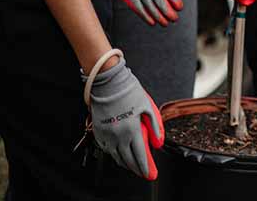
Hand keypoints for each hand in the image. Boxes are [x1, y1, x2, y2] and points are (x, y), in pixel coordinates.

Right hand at [83, 57, 163, 179]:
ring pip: (115, 157)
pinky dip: (114, 154)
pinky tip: (119, 153)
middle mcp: (118, 136)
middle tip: (142, 172)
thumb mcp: (148, 107)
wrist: (108, 83)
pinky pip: (106, 149)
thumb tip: (158, 141)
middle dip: (136, 168)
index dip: (146, 167)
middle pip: (127, 160)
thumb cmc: (129, 92)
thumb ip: (155, 126)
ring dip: (124, 163)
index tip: (150, 174)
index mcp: (132, 130)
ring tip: (132, 165)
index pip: (140, 156)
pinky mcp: (98, 132)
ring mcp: (106, 135)